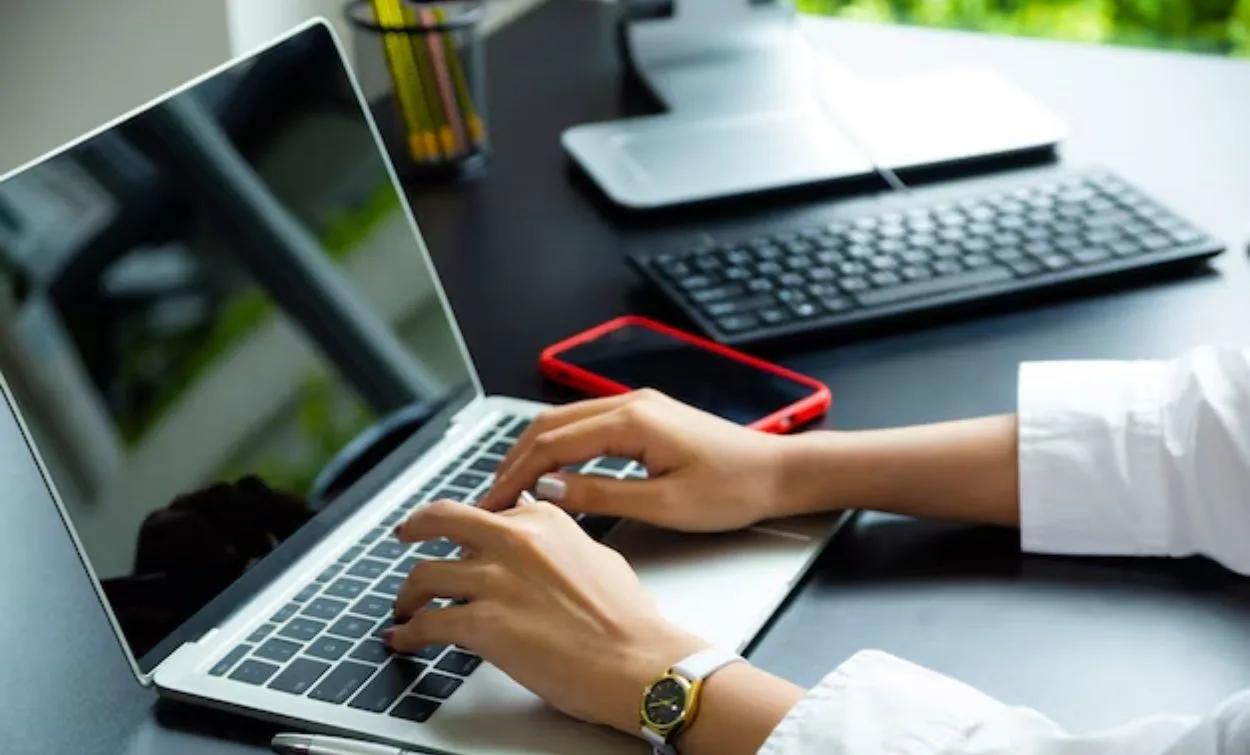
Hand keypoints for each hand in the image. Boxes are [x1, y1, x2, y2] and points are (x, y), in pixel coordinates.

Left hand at [388, 497, 707, 732]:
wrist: (637, 660)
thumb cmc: (628, 620)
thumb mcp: (596, 557)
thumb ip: (559, 544)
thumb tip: (542, 547)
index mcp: (543, 519)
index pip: (488, 513)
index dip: (470, 531)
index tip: (459, 539)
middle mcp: (515, 540)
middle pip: (441, 520)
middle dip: (415, 528)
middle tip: (404, 536)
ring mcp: (496, 580)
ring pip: (425, 575)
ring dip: (407, 594)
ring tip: (404, 608)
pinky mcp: (483, 624)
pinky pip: (427, 624)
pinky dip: (408, 634)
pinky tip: (404, 640)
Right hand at [478, 390, 793, 531]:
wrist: (777, 472)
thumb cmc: (731, 489)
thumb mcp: (664, 504)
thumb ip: (602, 495)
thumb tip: (550, 490)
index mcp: (632, 421)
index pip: (553, 444)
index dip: (516, 475)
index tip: (493, 504)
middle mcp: (630, 404)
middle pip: (550, 425)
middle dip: (514, 461)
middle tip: (490, 498)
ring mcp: (638, 406)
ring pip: (565, 422)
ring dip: (533, 452)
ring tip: (510, 487)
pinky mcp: (646, 416)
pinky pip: (587, 426)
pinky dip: (559, 447)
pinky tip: (550, 472)